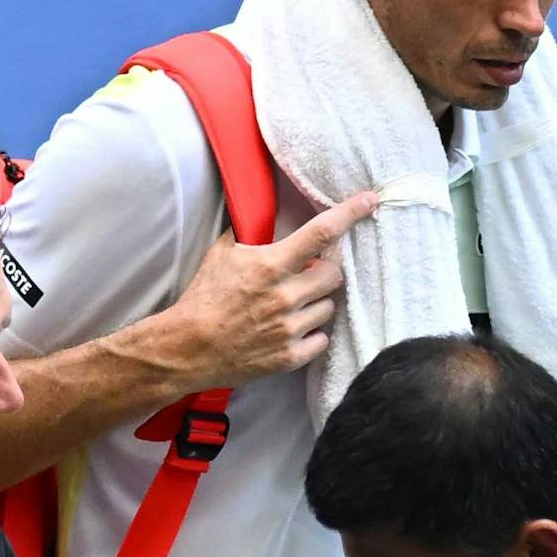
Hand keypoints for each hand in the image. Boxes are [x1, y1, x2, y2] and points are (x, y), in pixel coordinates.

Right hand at [147, 189, 378, 391]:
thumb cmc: (203, 298)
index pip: (321, 233)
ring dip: (316, 303)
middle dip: (324, 271)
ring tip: (291, 306)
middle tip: (307, 275)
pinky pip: (322, 340)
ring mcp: (289, 329)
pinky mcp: (289, 356)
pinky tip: (293, 329)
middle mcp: (285, 296)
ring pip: (329, 307)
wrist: (188, 348)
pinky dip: (312, 334)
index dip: (349, 213)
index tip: (369, 200)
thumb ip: (249, 233)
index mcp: (270, 265)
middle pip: (334, 274)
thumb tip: (261, 210)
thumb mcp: (221, 253)